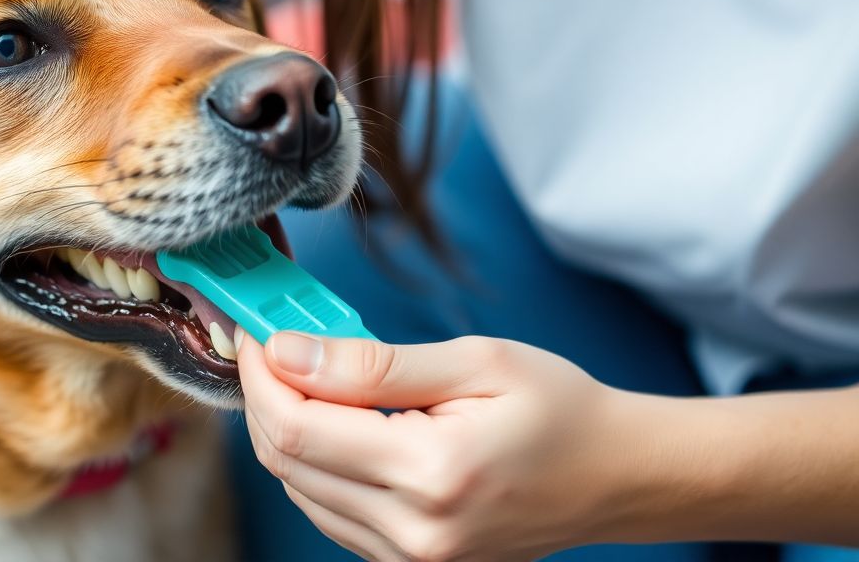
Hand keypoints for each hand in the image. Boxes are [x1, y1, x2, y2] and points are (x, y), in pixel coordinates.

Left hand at [237, 332, 625, 560]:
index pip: (300, 428)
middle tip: (273, 348)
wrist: (615, 476)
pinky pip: (330, 513)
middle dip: (266, 398)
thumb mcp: (475, 362)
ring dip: (287, 432)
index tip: (256, 333)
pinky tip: (338, 424)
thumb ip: (373, 364)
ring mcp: (410, 559)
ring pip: (300, 491)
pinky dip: (316, 466)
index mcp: (433, 472)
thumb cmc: (558, 408)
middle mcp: (414, 531)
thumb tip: (289, 352)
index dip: (262, 376)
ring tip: (309, 379)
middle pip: (289, 463)